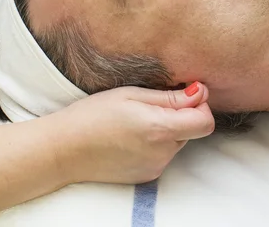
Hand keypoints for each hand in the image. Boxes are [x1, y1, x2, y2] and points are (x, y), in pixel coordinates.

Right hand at [47, 82, 213, 184]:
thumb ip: (170, 96)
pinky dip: (155, 143)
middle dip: (179, 115)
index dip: (200, 105)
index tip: (185, 93)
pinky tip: (130, 137)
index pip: (205, 122)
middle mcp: (162, 153)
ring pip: (177, 142)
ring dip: (166, 129)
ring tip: (135, 121)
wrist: (63, 150)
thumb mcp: (131, 95)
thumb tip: (200, 92)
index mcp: (160, 129)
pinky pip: (163, 154)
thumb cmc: (92, 116)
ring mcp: (155, 167)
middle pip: (191, 130)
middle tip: (149, 105)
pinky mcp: (147, 176)